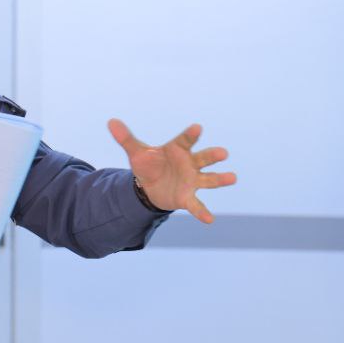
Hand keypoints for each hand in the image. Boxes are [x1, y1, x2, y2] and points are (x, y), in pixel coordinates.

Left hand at [108, 119, 235, 223]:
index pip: (185, 140)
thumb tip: (111, 122)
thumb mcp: (136, 153)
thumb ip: (125, 138)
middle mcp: (189, 163)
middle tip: (223, 153)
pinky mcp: (187, 197)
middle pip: (203, 158)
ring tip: (232, 177)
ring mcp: (191, 180)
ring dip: (220, 179)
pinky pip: (196, 205)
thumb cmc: (149, 164)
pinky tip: (210, 220)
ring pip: (208, 179)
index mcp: (177, 149)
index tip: (197, 128)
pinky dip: (202, 212)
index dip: (190, 134)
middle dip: (213, 155)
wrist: (150, 186)